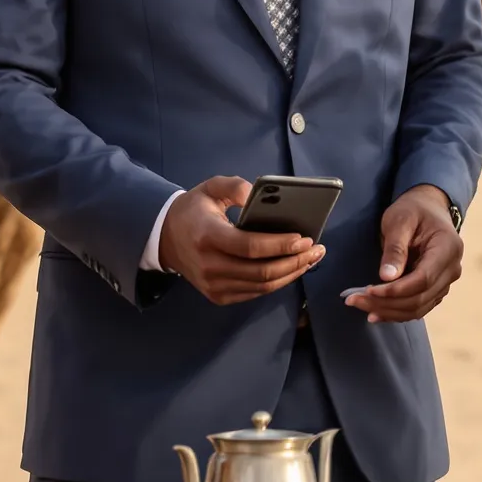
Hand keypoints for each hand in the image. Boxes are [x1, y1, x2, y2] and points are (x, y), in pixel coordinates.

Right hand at [159, 175, 324, 304]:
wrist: (165, 239)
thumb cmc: (194, 211)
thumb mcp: (209, 188)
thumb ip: (233, 186)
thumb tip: (257, 192)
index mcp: (207, 236)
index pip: (249, 247)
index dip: (279, 245)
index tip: (304, 238)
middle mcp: (209, 266)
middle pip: (261, 272)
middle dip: (294, 261)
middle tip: (316, 249)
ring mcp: (213, 285)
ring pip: (262, 286)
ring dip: (291, 274)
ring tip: (311, 258)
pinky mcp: (218, 296)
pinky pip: (255, 292)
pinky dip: (278, 282)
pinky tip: (292, 268)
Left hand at [344, 186, 462, 323]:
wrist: (428, 208)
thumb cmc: (413, 210)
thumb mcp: (400, 221)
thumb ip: (395, 248)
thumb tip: (386, 277)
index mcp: (448, 248)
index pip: (423, 279)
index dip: (396, 290)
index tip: (369, 291)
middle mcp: (452, 269)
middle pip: (419, 298)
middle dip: (386, 303)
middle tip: (354, 299)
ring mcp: (446, 282)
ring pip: (418, 308)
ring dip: (388, 311)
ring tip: (360, 305)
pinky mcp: (436, 289)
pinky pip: (417, 307)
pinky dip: (396, 312)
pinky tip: (375, 311)